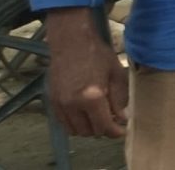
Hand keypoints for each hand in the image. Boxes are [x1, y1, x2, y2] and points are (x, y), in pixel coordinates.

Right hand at [46, 9, 127, 138]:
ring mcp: (60, 104)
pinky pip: (63, 123)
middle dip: (103, 129)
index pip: (104, 126)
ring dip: (88, 128)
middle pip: (89, 132)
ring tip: (98, 117)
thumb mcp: (116, 74)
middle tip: (112, 121)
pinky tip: (84, 113)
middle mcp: (73, 104)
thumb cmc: (97, 55)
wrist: (71, 43)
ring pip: (74, 131)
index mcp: (92, 97)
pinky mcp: (51, 101)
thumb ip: (119, 99)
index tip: (122, 130)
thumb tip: (123, 118)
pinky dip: (75, 123)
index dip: (115, 132)